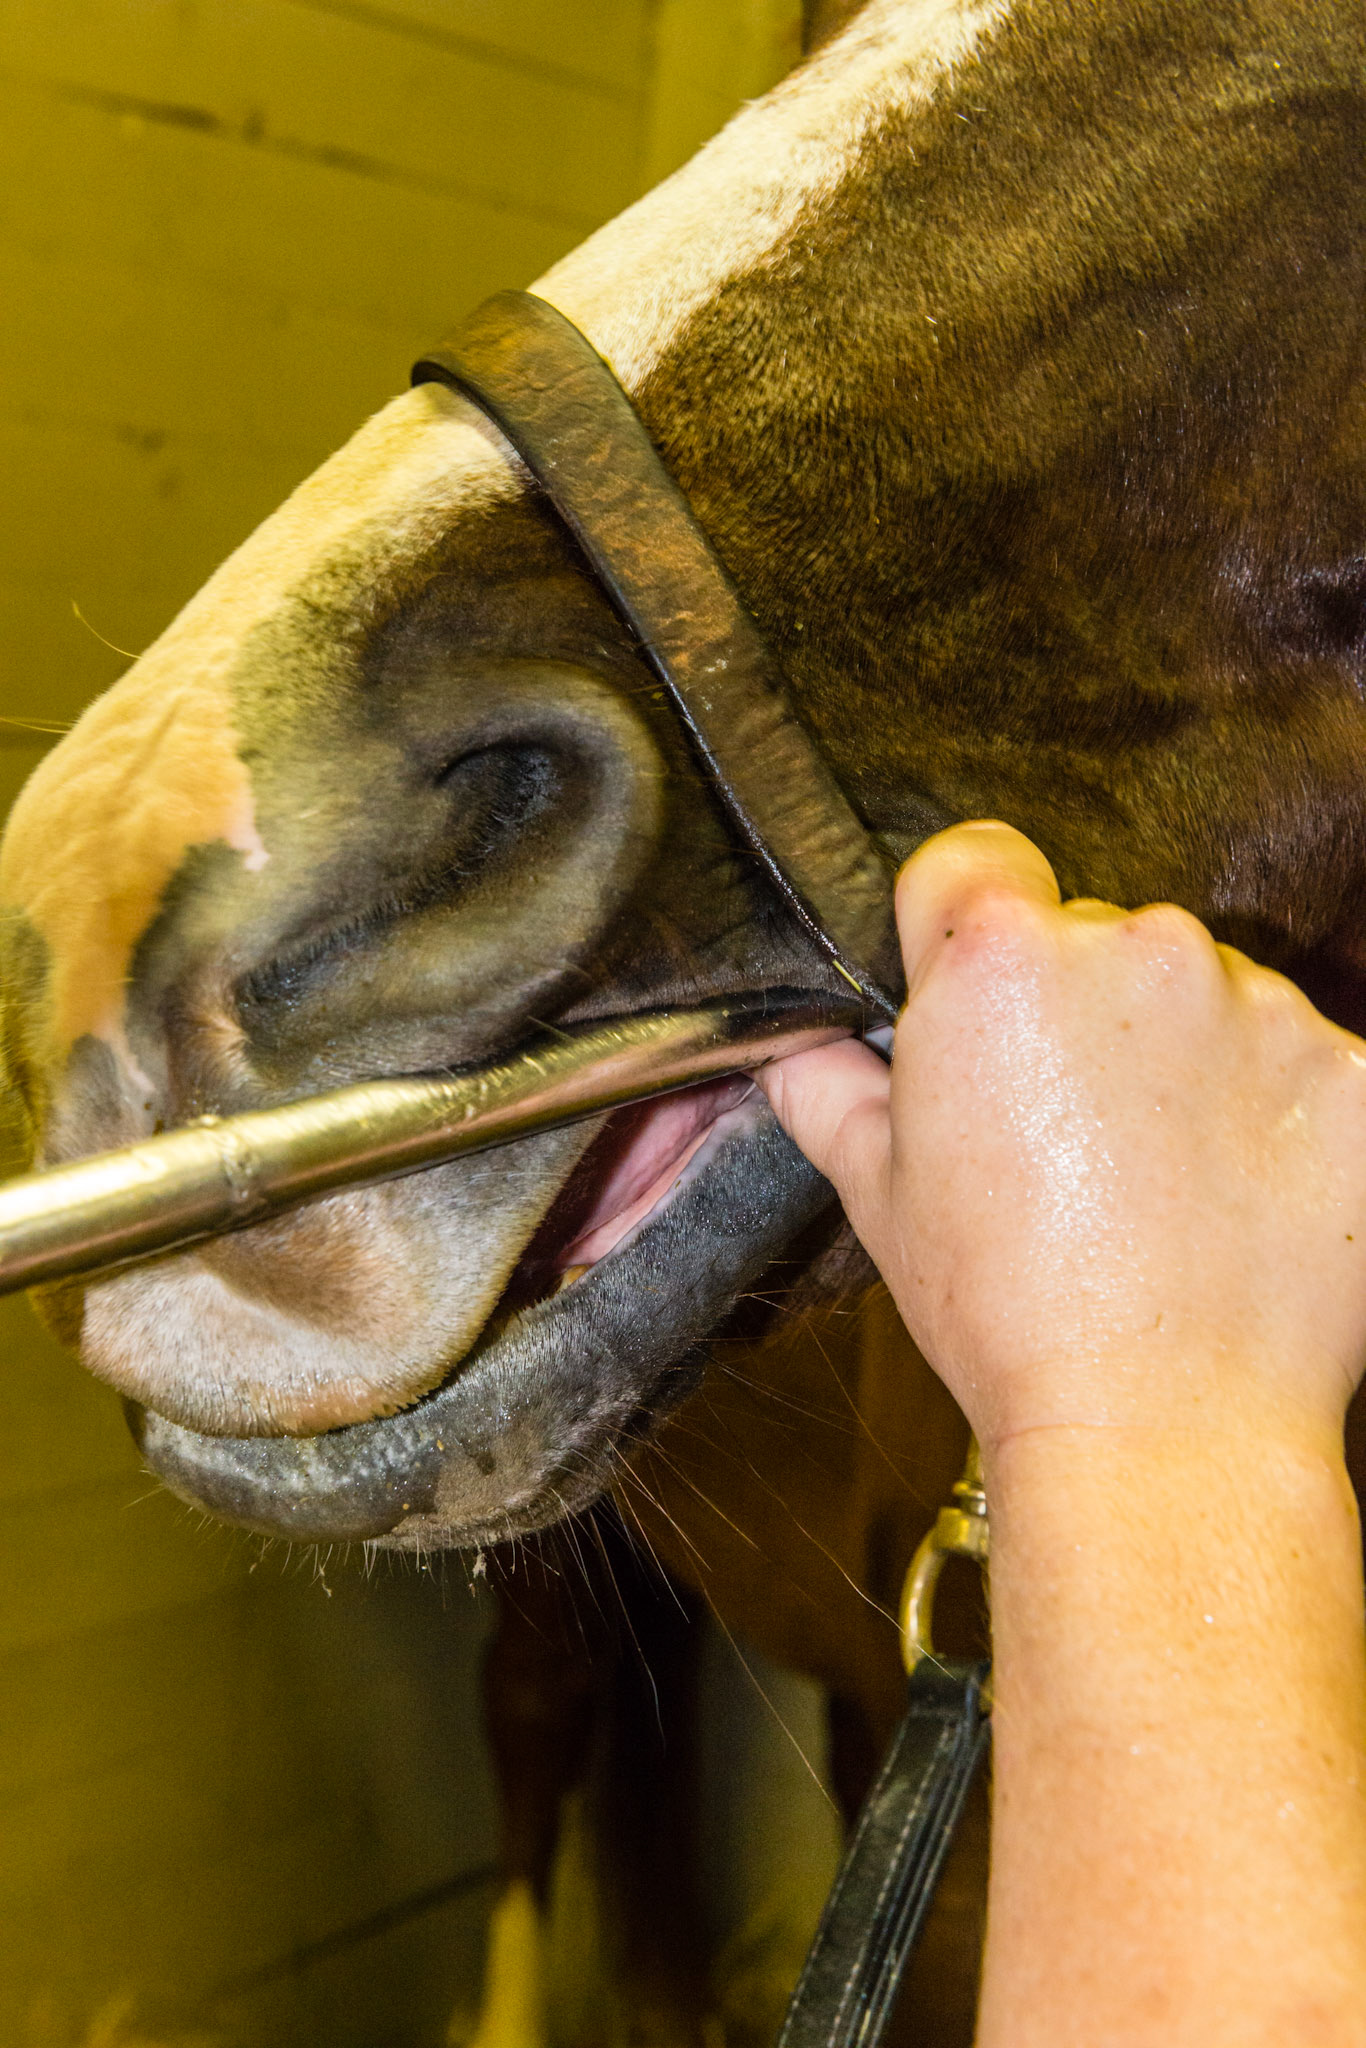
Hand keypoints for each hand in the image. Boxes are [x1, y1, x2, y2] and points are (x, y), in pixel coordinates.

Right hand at [760, 821, 1365, 1455]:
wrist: (1166, 1429)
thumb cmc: (1014, 1317)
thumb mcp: (881, 1198)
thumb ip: (829, 1092)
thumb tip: (795, 1048)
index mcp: (1003, 963)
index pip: (972, 860)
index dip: (957, 923)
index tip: (967, 992)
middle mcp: (1140, 951)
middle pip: (1096, 935)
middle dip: (1078, 1009)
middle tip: (1062, 1130)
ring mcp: (1262, 1007)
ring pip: (1204, 994)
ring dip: (1182, 1056)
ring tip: (1154, 1180)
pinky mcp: (1355, 1070)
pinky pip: (1299, 1059)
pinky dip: (1273, 1111)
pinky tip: (1234, 1197)